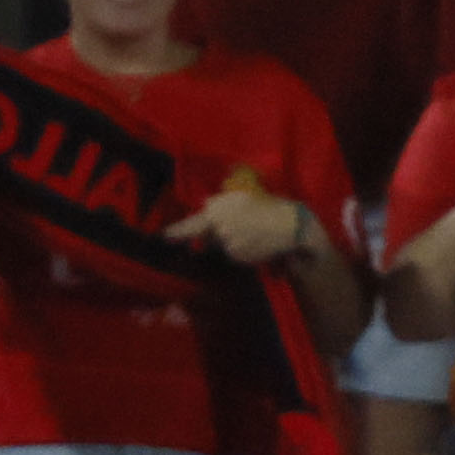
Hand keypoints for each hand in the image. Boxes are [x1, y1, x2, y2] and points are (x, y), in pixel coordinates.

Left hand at [164, 189, 314, 265]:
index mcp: (217, 210)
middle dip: (213, 234)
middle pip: (205, 237)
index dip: (174, 233)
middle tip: (239, 226)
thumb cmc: (268, 206)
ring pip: (220, 246)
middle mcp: (218, 228)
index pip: (188, 225)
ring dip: (229, 241)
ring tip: (250, 232)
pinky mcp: (238, 257)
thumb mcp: (242, 197)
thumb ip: (219, 204)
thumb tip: (205, 205)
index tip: (163, 237)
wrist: (292, 226)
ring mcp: (227, 245)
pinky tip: (255, 241)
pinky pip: (232, 254)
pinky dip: (240, 249)